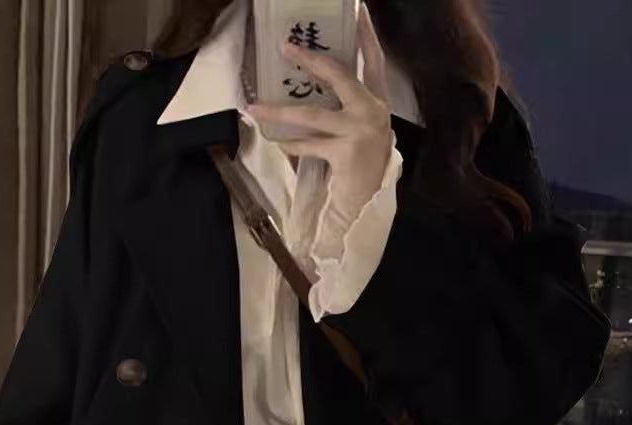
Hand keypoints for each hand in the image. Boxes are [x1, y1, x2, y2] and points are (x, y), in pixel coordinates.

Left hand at [245, 4, 392, 223]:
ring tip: (254, 108)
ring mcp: (359, 132)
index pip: (373, 59)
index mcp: (378, 99)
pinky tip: (275, 142)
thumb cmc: (360, 161)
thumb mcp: (360, 126)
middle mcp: (372, 111)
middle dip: (310, 60)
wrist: (368, 199)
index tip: (356, 9)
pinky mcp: (345, 153)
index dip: (365, 33)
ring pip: (312, 114)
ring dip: (279, 111)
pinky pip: (308, 144)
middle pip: (339, 75)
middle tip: (285, 46)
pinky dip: (290, 144)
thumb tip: (311, 77)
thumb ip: (346, 102)